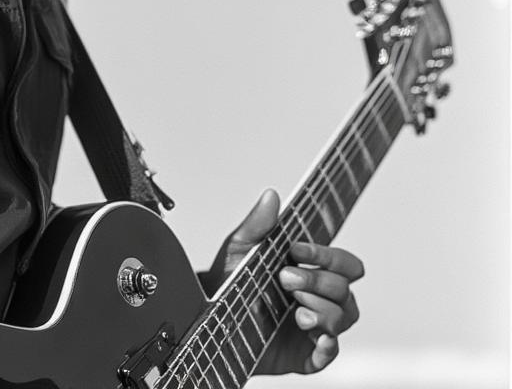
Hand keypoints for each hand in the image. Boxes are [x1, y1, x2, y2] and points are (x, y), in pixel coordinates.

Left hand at [204, 188, 364, 375]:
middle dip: (319, 281)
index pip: (343, 263)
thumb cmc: (228, 281)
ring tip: (295, 309)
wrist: (207, 319)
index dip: (327, 256)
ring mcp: (314, 327)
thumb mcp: (239, 249)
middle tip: (286, 279)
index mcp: (310, 271)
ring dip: (323, 310)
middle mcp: (318, 298)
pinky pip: (330, 353)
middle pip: (345, 288)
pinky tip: (314, 335)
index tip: (296, 250)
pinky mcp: (306, 355)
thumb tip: (271, 195)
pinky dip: (328, 346)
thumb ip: (258, 224)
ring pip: (344, 318)